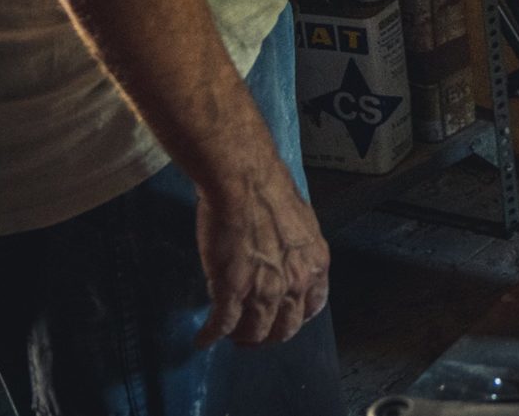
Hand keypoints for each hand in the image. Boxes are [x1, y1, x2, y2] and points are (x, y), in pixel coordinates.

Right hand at [195, 157, 330, 347]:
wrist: (244, 180)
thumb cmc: (268, 189)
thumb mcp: (300, 223)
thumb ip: (294, 249)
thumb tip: (282, 257)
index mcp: (315, 264)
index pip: (313, 306)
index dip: (295, 317)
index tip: (282, 319)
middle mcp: (295, 283)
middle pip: (284, 328)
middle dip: (268, 335)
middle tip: (252, 334)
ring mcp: (264, 290)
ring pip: (254, 332)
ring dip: (241, 338)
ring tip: (229, 335)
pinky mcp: (231, 290)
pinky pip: (222, 324)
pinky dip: (211, 335)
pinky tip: (203, 339)